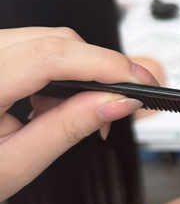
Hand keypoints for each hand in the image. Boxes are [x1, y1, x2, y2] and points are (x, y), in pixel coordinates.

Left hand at [0, 27, 157, 201]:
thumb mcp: (16, 164)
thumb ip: (68, 128)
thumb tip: (118, 102)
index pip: (51, 55)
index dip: (104, 64)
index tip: (139, 82)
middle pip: (56, 40)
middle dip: (99, 69)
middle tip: (123, 104)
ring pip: (48, 39)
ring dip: (80, 70)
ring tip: (82, 112)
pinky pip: (34, 46)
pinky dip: (59, 69)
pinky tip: (54, 103)